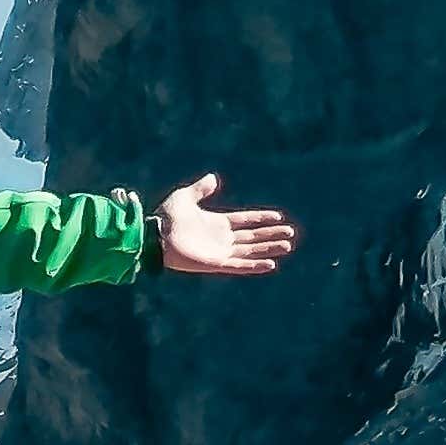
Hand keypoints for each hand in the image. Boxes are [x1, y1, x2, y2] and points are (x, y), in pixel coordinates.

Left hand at [158, 174, 294, 275]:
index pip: (245, 220)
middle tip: (290, 232)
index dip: (261, 218)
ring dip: (269, 249)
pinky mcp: (215, 263)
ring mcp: (219, 252)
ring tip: (287, 245)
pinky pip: (239, 266)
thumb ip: (200, 189)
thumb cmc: (166, 217)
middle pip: (252, 237)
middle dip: (271, 234)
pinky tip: (271, 264)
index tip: (278, 216)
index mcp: (216, 223)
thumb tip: (213, 178)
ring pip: (250, 251)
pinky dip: (254, 265)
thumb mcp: (185, 197)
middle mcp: (221, 238)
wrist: (155, 235)